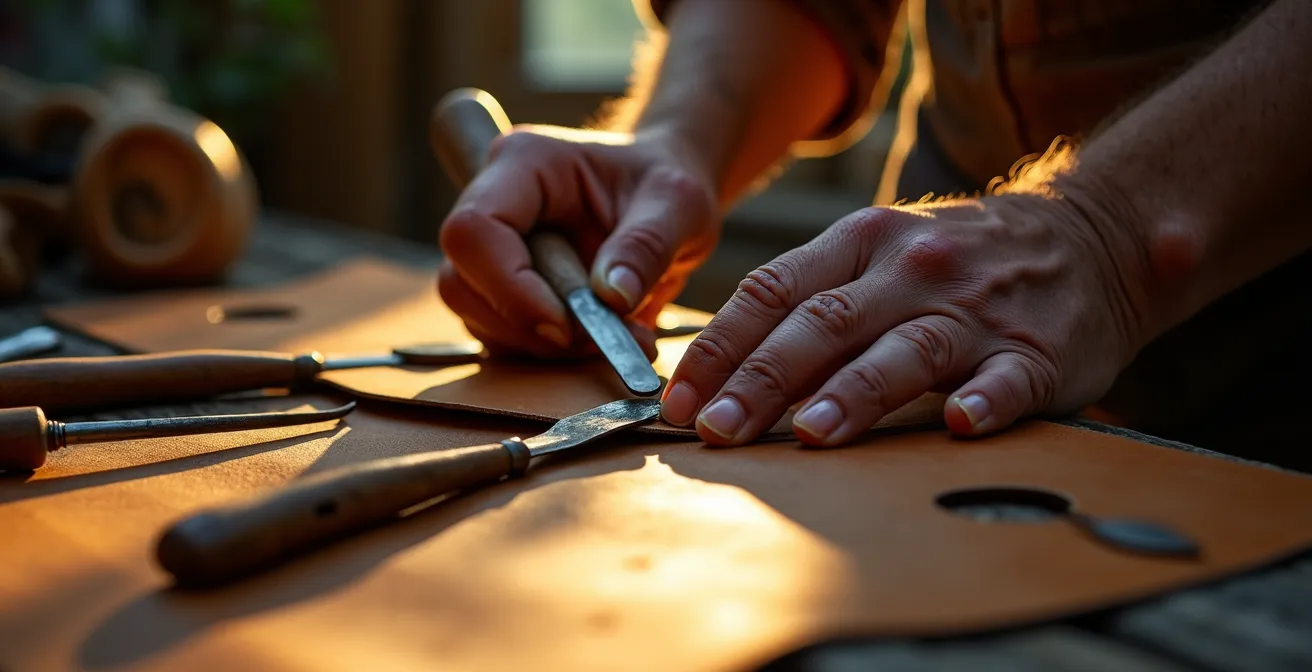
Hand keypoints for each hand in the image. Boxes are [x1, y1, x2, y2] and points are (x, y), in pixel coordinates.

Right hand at [437, 125, 719, 357]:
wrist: (666, 204)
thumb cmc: (668, 186)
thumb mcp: (677, 204)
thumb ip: (647, 244)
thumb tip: (612, 298)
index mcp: (523, 164)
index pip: (474, 230)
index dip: (507, 287)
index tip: (564, 325)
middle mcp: (493, 203)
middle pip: (461, 281)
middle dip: (528, 326)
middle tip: (604, 340)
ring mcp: (492, 251)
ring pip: (476, 316)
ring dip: (542, 347)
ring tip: (621, 338)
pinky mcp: (503, 291)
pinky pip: (502, 336)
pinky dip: (549, 355)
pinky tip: (605, 343)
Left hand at [659, 190, 1151, 444]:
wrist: (1087, 236)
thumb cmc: (956, 259)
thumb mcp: (877, 250)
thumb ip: (808, 298)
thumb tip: (718, 365)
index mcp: (861, 243)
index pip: (773, 292)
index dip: (720, 346)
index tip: (679, 399)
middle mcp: (911, 270)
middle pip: (824, 324)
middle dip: (763, 378)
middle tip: (719, 430)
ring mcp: (975, 310)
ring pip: (905, 351)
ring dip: (855, 392)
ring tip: (810, 433)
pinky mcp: (1038, 351)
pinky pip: (1009, 378)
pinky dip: (985, 400)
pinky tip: (959, 423)